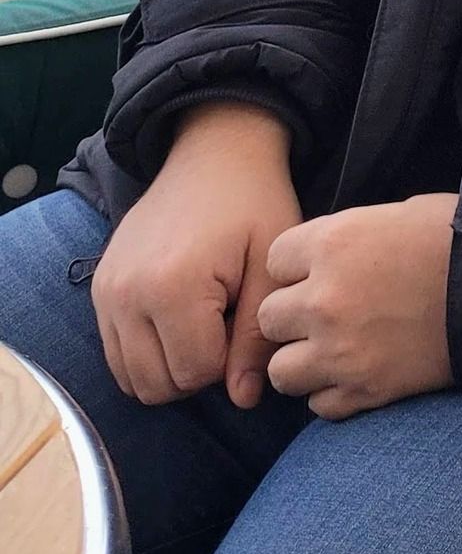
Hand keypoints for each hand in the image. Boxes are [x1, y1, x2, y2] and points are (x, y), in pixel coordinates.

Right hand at [92, 100, 299, 408]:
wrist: (215, 154)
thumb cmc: (254, 203)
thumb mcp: (271, 261)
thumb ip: (257, 333)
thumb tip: (244, 399)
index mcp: (174, 287)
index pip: (197, 373)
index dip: (231, 359)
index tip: (246, 318)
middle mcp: (127, 296)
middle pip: (159, 385)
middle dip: (200, 369)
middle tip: (228, 323)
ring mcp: (106, 295)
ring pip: (132, 379)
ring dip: (172, 366)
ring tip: (206, 320)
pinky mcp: (99, 291)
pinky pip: (116, 356)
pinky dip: (148, 353)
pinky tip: (181, 318)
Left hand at [259, 194, 457, 419]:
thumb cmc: (460, 240)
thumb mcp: (404, 214)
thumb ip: (355, 236)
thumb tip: (337, 253)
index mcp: (334, 243)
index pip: (275, 261)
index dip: (298, 266)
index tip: (321, 270)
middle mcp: (324, 298)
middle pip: (269, 318)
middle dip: (295, 316)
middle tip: (330, 312)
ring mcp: (339, 350)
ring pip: (282, 370)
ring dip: (304, 360)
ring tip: (337, 349)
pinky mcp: (363, 390)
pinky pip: (318, 404)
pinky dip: (334, 392)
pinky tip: (361, 371)